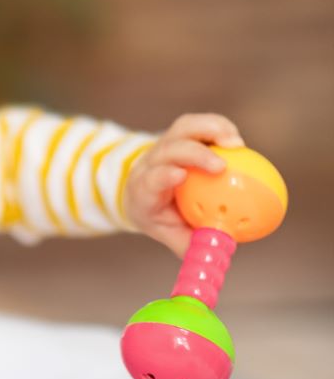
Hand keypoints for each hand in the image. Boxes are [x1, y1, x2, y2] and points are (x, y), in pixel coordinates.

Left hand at [123, 113, 243, 257]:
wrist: (142, 188)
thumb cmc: (160, 216)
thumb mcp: (170, 234)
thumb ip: (193, 246)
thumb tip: (219, 254)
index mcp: (145, 189)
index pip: (151, 178)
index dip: (163, 175)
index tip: (180, 176)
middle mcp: (152, 162)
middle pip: (169, 148)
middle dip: (193, 153)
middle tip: (221, 166)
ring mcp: (165, 144)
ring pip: (183, 127)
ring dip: (208, 130)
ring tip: (236, 143)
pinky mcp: (179, 133)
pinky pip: (199, 124)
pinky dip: (218, 127)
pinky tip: (237, 140)